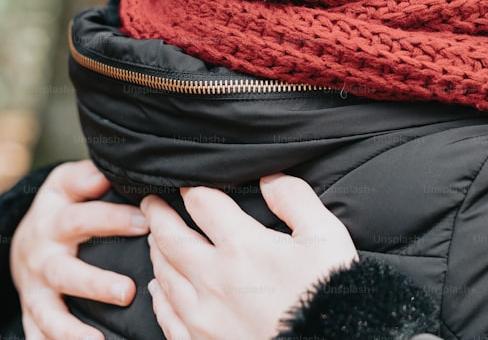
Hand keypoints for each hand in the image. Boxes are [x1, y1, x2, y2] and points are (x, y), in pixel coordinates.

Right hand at [11, 159, 149, 339]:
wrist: (25, 239)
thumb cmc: (63, 208)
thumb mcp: (67, 184)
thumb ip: (86, 178)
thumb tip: (103, 175)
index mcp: (55, 222)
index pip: (82, 219)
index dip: (113, 219)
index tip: (146, 222)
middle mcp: (41, 258)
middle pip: (64, 273)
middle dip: (94, 283)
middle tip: (127, 292)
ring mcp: (35, 289)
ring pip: (49, 311)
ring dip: (70, 328)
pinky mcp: (33, 311)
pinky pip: (38, 333)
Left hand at [143, 174, 358, 339]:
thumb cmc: (329, 291)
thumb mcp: (325, 235)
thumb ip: (295, 200)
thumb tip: (270, 178)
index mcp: (242, 245)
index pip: (202, 204)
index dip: (191, 188)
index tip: (183, 183)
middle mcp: (213, 278)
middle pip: (170, 239)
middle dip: (158, 216)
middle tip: (151, 203)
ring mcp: (203, 315)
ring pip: (164, 275)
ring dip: (157, 253)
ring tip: (156, 239)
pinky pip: (166, 317)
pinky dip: (158, 298)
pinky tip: (158, 290)